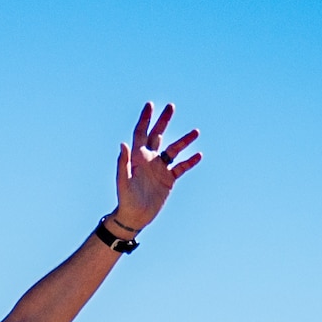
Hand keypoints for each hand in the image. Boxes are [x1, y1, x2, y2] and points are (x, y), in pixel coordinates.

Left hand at [112, 102, 201, 231]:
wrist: (134, 216)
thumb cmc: (125, 198)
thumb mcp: (123, 180)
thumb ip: (123, 162)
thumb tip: (123, 143)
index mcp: (137, 157)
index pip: (141, 133)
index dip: (145, 119)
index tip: (150, 105)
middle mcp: (149, 159)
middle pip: (157, 135)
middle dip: (163, 121)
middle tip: (171, 107)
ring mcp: (160, 169)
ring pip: (173, 150)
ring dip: (184, 141)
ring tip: (196, 131)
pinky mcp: (168, 179)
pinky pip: (181, 167)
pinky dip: (189, 161)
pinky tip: (198, 154)